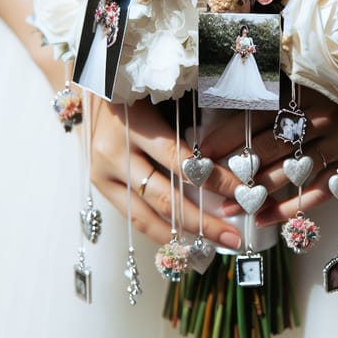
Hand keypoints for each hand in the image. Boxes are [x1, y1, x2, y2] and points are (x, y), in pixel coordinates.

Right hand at [90, 98, 242, 248]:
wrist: (94, 88)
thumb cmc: (140, 91)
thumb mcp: (163, 98)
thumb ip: (190, 126)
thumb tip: (230, 161)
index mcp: (135, 125)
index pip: (181, 161)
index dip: (214, 180)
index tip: (244, 192)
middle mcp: (115, 153)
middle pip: (164, 198)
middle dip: (202, 222)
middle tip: (233, 237)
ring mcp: (103, 173)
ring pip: (145, 217)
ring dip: (181, 237)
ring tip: (212, 248)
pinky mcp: (99, 186)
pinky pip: (132, 216)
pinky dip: (159, 232)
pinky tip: (183, 243)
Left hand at [200, 89, 337, 225]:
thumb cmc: (314, 86)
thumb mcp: (286, 78)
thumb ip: (257, 87)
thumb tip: (215, 96)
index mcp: (299, 92)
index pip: (256, 116)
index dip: (228, 136)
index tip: (204, 153)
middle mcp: (317, 116)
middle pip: (271, 147)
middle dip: (238, 169)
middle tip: (211, 186)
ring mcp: (334, 142)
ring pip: (290, 173)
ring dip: (258, 193)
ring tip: (231, 207)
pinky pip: (317, 192)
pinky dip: (290, 208)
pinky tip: (264, 219)